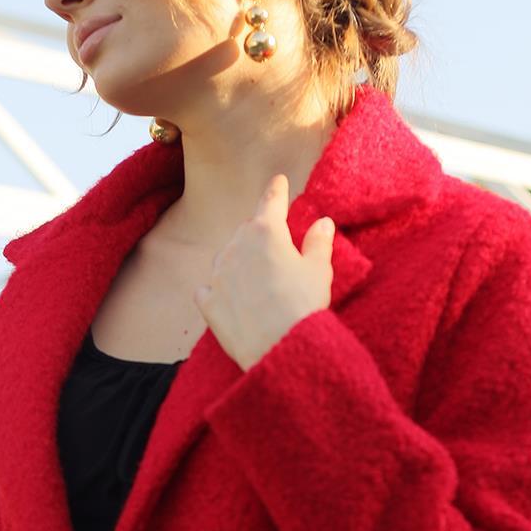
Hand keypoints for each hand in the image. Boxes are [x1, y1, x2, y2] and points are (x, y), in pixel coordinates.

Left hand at [194, 171, 335, 370]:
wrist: (280, 350)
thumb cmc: (303, 306)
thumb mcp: (318, 271)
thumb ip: (318, 243)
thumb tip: (323, 222)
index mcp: (265, 232)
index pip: (271, 202)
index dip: (277, 190)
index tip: (279, 180)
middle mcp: (236, 247)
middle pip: (247, 230)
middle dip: (259, 232)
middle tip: (274, 245)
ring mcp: (218, 275)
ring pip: (226, 257)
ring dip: (238, 260)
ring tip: (254, 278)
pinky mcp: (208, 303)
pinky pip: (209, 288)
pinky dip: (218, 290)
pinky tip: (228, 298)